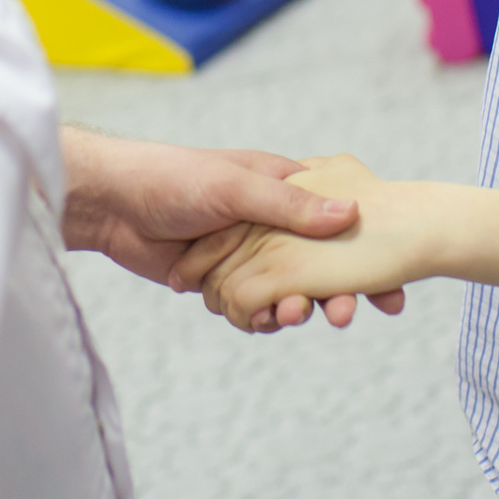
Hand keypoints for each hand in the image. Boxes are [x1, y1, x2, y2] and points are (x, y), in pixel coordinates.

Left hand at [59, 130, 405, 331]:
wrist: (108, 203)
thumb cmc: (171, 177)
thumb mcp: (235, 186)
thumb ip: (290, 206)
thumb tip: (350, 214)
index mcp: (282, 187)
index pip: (338, 220)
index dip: (366, 249)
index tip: (390, 282)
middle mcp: (270, 223)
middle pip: (320, 262)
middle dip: (337, 289)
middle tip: (346, 312)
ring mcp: (248, 254)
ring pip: (289, 289)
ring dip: (297, 306)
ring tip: (295, 316)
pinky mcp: (222, 281)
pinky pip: (255, 306)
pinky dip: (262, 317)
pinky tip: (265, 322)